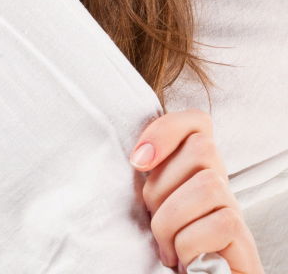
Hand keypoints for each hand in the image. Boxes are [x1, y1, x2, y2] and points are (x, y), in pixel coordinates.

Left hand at [131, 109, 263, 272]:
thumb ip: (148, 175)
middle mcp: (220, 185)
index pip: (196, 122)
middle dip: (162, 186)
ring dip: (172, 220)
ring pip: (207, 185)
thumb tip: (136, 156)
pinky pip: (220, 223)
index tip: (137, 162)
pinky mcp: (244, 240)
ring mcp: (235, 211)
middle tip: (154, 217)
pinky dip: (189, 244)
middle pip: (202, 149)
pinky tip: (184, 259)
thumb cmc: (165, 245)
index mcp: (194, 171)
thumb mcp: (149, 204)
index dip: (166, 130)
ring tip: (167, 245)